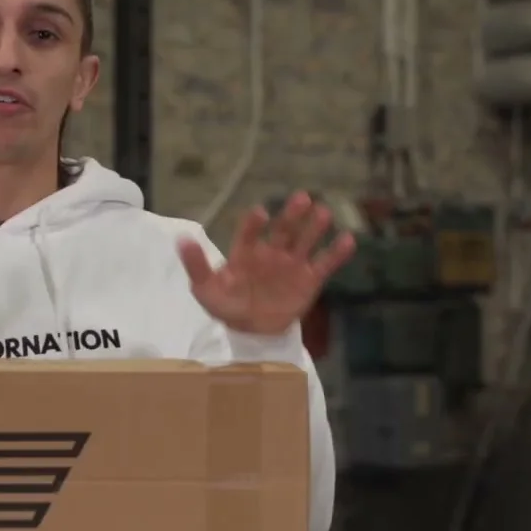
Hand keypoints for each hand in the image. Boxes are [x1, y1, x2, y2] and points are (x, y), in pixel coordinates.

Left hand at [177, 191, 355, 335]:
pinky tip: (348, 239)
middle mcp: (271, 252)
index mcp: (246, 252)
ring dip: (315, 227)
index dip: (255, 224)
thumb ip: (197, 265)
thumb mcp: (206, 289)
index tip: (260, 213)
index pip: (250, 233)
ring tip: (324, 213)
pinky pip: (325, 264)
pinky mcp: (310, 279)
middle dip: (292, 215)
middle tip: (302, 198)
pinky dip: (336, 253)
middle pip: (283, 230)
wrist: (252, 331)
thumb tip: (182, 239)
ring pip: (305, 241)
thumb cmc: (227, 305)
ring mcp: (292, 264)